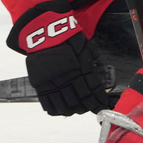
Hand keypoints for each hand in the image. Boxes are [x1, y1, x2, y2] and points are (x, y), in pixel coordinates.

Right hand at [6, 0, 110, 115]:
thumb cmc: (64, 36)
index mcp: (75, 68)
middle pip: (78, 100)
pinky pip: (47, 103)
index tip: (104, 105)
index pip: (90, 89)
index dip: (98, 99)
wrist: (41, 32)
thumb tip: (98, 68)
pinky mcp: (39, 84)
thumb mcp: (83, 44)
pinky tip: (64, 111)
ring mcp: (50, 82)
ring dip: (74, 110)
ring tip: (80, 109)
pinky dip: (56, 110)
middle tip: (94, 107)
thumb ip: (90, 58)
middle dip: (88, 106)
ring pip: (63, 105)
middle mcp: (63, 78)